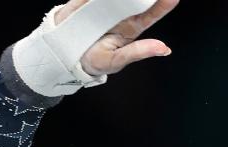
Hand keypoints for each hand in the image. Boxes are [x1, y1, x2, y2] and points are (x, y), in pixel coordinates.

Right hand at [54, 0, 178, 75]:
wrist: (62, 57)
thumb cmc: (92, 61)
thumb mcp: (114, 61)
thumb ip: (137, 52)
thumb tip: (165, 49)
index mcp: (132, 26)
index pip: (152, 12)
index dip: (163, 4)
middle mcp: (122, 12)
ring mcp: (104, 4)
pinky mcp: (86, 1)